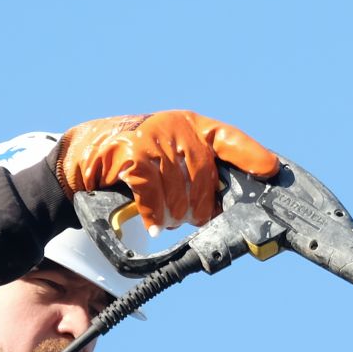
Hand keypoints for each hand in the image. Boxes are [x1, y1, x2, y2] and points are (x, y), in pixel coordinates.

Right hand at [52, 111, 278, 231]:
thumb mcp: (170, 159)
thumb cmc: (134, 162)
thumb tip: (232, 201)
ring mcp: (152, 137)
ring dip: (175, 214)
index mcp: (191, 126)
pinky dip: (154, 214)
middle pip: (206, 175)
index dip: (251, 154)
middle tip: (192, 219)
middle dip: (202, 206)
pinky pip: (153, 192)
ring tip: (168, 221)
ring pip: (180, 188)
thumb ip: (198, 171)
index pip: (228, 138)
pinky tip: (154, 225)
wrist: (82, 158)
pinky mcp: (130, 153)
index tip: (271, 170)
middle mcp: (174, 126)